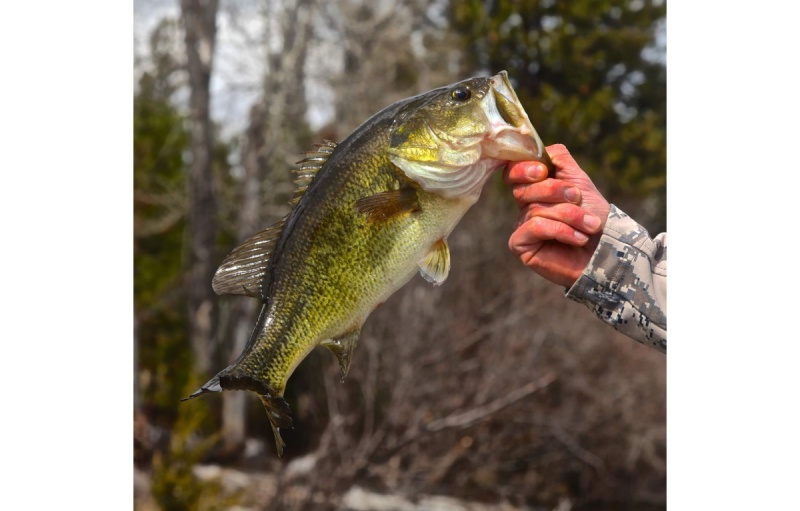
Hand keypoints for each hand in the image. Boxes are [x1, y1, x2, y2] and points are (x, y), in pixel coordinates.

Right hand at [503, 144, 610, 287]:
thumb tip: (536, 148)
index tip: (542, 171)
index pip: (512, 172)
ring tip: (589, 226)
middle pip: (524, 189)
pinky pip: (534, 227)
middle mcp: (524, 207)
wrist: (606, 248)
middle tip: (578, 199)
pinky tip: (578, 238)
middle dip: (556, 191)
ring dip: (569, 215)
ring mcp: (521, 227)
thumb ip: (558, 158)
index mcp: (534, 189)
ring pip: (535, 209)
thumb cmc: (594, 216)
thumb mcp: (578, 180)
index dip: (522, 169)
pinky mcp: (521, 245)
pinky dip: (561, 230)